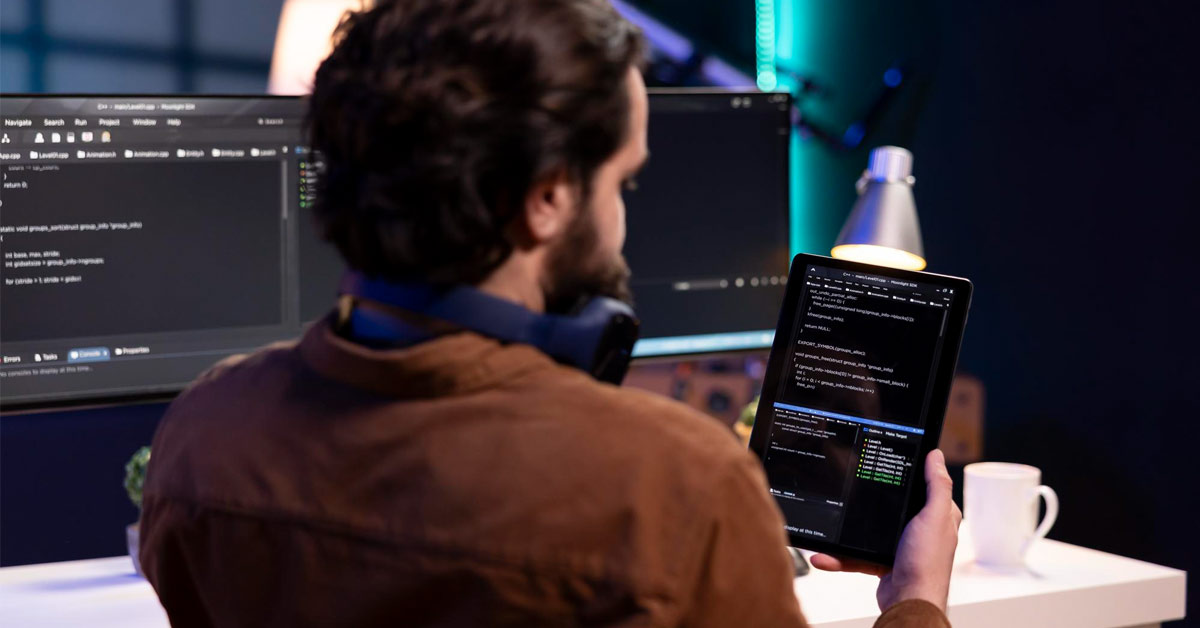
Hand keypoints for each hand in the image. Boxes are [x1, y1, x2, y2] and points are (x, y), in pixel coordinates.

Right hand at [810, 449, 961, 612]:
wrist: (909, 602)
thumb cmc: (927, 564)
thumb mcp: (933, 517)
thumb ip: (936, 487)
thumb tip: (935, 456)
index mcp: (936, 514)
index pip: (923, 485)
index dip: (906, 472)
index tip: (885, 460)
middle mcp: (920, 528)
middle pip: (890, 505)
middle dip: (867, 501)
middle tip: (850, 488)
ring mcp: (900, 544)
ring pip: (868, 530)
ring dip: (846, 532)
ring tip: (829, 525)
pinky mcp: (883, 560)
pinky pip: (857, 554)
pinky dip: (840, 557)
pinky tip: (825, 555)